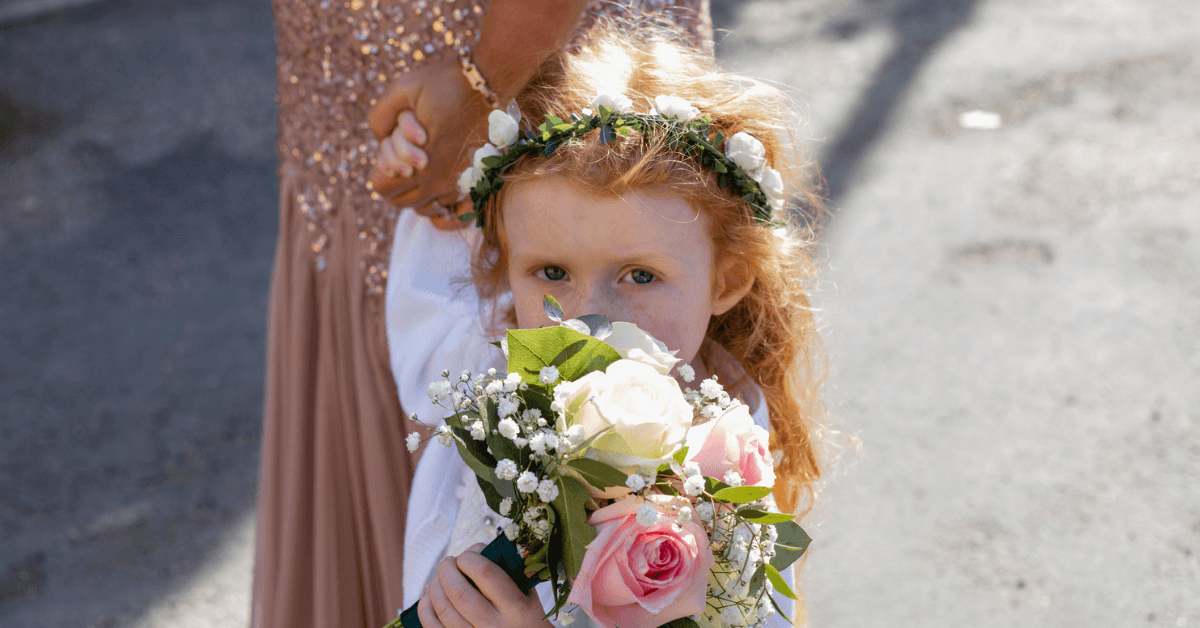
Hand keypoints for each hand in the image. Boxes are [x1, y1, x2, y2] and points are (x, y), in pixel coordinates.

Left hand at [368, 57, 489, 227]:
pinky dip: (441, 204)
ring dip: (418, 192)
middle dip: (396, 182)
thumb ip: (380, 115)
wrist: (491, 82)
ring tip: (422, 168)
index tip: (390, 152)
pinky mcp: (478, 181)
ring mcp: (461, 184)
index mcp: (420, 163)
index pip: (382, 188)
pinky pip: (453, 211)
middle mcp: (440, 181)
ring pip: (426, 208)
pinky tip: (438, 186)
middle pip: (402, 201)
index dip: (380, 169)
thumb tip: (377, 137)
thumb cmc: (446, 83)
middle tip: (405, 159)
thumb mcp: (403, 89)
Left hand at [418, 543, 551, 627]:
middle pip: (458, 591)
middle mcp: (494, 626)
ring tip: (441, 577)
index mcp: (515, 608)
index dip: (470, 557)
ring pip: (443, 608)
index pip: (485, 573)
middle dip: (447, 569)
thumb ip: (507, 570)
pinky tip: (430, 596)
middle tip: (450, 562)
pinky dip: (426, 607)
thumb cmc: (525, 618)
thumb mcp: (527, 593)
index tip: (467, 555)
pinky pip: (433, 626)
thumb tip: (474, 551)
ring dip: (435, 585)